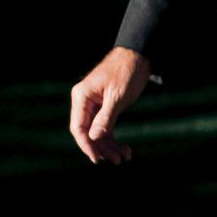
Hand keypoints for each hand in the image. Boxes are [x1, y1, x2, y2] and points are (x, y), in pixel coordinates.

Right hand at [68, 46, 153, 164]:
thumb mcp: (117, 97)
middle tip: (118, 160)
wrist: (138, 55)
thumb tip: (93, 137)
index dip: (86, 145)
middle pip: (88, 132)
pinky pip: (105, 126)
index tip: (97, 159)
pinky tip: (125, 149)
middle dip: (102, 147)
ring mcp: (94, 105)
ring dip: (110, 145)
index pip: (78, 127)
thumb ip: (105, 118)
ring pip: (97, 131)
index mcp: (81, 97)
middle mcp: (84, 101)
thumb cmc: (127, 72)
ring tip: (125, 157)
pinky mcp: (104, 107)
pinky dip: (114, 137)